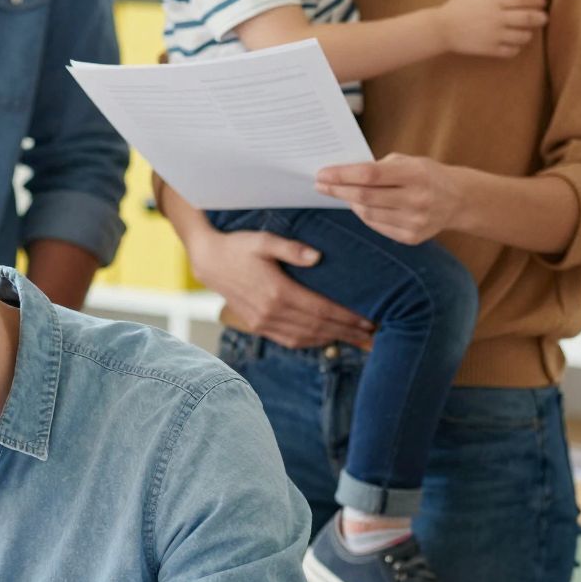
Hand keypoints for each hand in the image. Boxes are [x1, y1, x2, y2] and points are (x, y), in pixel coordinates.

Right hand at [187, 226, 373, 351]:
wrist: (208, 261)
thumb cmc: (239, 245)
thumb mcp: (263, 239)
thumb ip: (291, 249)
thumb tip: (317, 257)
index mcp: (277, 292)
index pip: (321, 309)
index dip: (347, 317)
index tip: (369, 320)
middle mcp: (271, 312)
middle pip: (318, 327)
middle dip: (347, 332)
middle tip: (372, 335)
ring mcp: (263, 322)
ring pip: (305, 338)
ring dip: (332, 339)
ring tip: (355, 339)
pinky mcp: (257, 326)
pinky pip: (289, 340)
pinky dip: (311, 342)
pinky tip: (326, 339)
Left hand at [314, 153, 465, 242]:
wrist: (458, 200)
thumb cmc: (425, 175)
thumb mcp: (408, 161)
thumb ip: (378, 167)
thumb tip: (342, 176)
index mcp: (416, 174)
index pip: (369, 175)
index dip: (342, 175)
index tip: (322, 174)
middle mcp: (417, 200)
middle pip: (365, 197)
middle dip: (338, 190)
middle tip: (320, 185)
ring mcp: (415, 222)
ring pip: (368, 215)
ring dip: (350, 203)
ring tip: (341, 193)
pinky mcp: (412, 238)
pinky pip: (377, 226)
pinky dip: (364, 215)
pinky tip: (359, 206)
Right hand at [436, 0, 546, 57]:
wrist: (440, 30)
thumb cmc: (455, 8)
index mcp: (493, 1)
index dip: (536, 0)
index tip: (543, 2)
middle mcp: (497, 18)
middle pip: (528, 18)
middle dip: (540, 18)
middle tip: (544, 18)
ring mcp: (494, 35)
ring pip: (522, 36)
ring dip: (528, 34)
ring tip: (527, 32)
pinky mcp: (489, 49)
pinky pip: (511, 51)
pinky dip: (516, 48)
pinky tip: (514, 44)